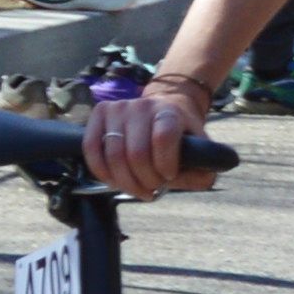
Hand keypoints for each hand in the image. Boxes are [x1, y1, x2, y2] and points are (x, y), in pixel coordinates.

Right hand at [86, 76, 212, 198]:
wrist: (163, 110)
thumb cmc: (180, 137)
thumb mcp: (199, 150)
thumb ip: (202, 169)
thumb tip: (197, 181)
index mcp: (171, 113)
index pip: (163, 138)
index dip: (165, 165)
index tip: (169, 176)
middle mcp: (144, 106)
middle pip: (136, 153)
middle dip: (145, 181)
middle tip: (152, 188)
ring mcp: (119, 107)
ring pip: (113, 155)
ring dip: (125, 182)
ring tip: (137, 187)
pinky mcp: (100, 112)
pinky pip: (90, 149)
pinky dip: (101, 172)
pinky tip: (114, 180)